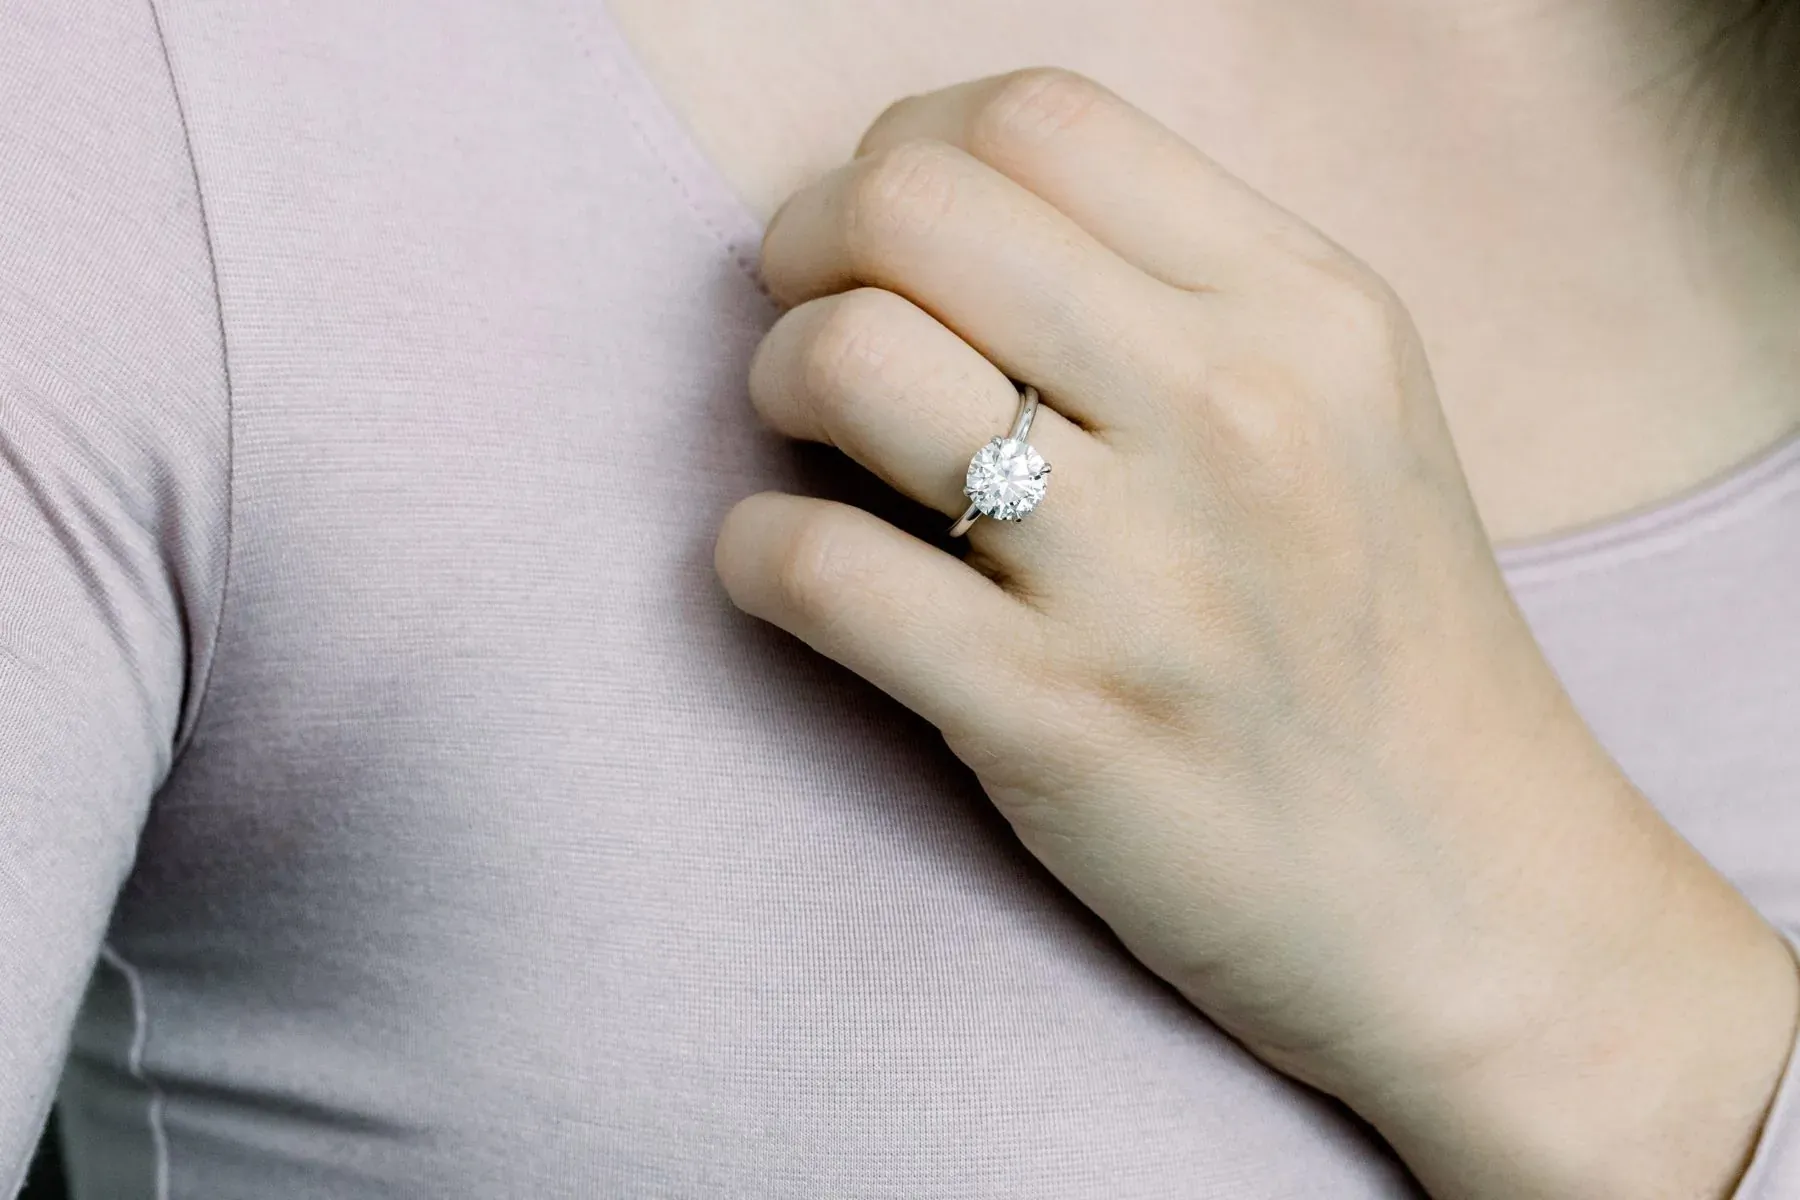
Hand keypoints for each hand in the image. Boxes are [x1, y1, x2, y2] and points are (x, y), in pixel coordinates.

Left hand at [713, 68, 1799, 1197]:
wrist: (1477, 903)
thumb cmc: (1385, 651)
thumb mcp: (1352, 418)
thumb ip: (1183, 296)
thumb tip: (941, 221)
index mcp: (1307, 312)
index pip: (1034, 117)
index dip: (904, 150)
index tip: (882, 238)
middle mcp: (1234, 413)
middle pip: (911, 205)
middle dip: (809, 248)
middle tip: (816, 322)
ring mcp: (1146, 573)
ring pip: (847, 361)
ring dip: (776, 385)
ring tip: (821, 450)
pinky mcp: (1057, 721)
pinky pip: (812, 566)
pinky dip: (755, 555)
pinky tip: (795, 576)